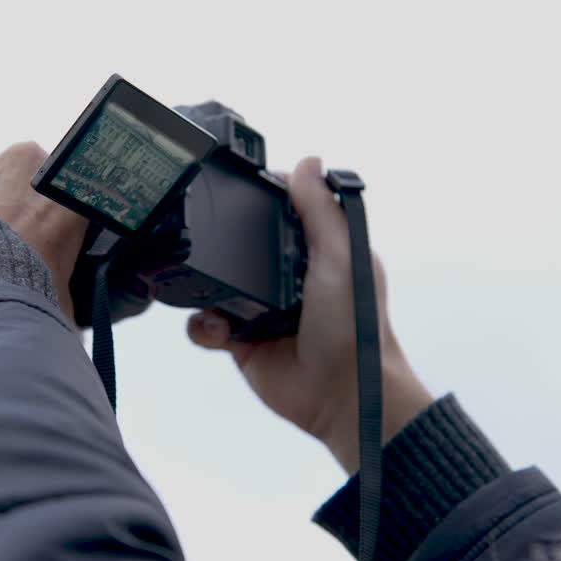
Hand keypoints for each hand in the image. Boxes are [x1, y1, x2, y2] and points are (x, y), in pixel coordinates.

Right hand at [187, 157, 433, 473]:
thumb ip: (322, 212)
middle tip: (211, 240)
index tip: (241, 188)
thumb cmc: (357, 332)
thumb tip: (307, 162)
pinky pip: (206, 324)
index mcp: (318, 251)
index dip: (264, 198)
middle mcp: (287, 277)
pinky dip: (203, 325)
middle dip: (224, 242)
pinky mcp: (240, 340)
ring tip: (221, 296)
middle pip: (242, 243)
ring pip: (217, 282)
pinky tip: (219, 328)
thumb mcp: (343, 258)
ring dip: (208, 284)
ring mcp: (261, 308)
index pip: (284, 210)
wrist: (341, 398)